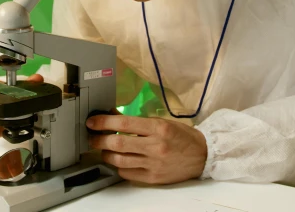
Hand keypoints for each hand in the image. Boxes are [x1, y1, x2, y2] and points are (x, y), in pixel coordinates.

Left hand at [86, 115, 206, 184]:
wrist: (202, 156)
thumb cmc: (182, 136)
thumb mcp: (162, 122)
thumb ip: (139, 122)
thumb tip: (114, 116)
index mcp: (158, 128)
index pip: (124, 123)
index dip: (104, 122)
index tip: (92, 122)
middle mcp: (155, 146)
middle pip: (118, 143)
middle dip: (100, 140)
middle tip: (92, 137)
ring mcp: (153, 164)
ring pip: (119, 160)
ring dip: (106, 154)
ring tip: (104, 149)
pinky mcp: (153, 177)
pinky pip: (127, 173)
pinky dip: (118, 167)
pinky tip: (118, 161)